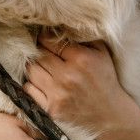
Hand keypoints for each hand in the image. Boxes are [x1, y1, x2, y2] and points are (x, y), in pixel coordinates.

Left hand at [23, 32, 139, 139]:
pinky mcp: (51, 110)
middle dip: (39, 52)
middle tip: (44, 53)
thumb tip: (60, 25)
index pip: (49, 40)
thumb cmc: (105, 80)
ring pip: (31, 71)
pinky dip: (33, 84)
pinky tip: (43, 83)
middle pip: (38, 55)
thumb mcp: (101, 52)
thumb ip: (83, 37)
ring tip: (44, 68)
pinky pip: (29, 89)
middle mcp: (67, 76)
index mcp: (81, 58)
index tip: (46, 39)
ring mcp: (58, 94)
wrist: (110, 114)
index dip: (45, 38)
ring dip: (35, 67)